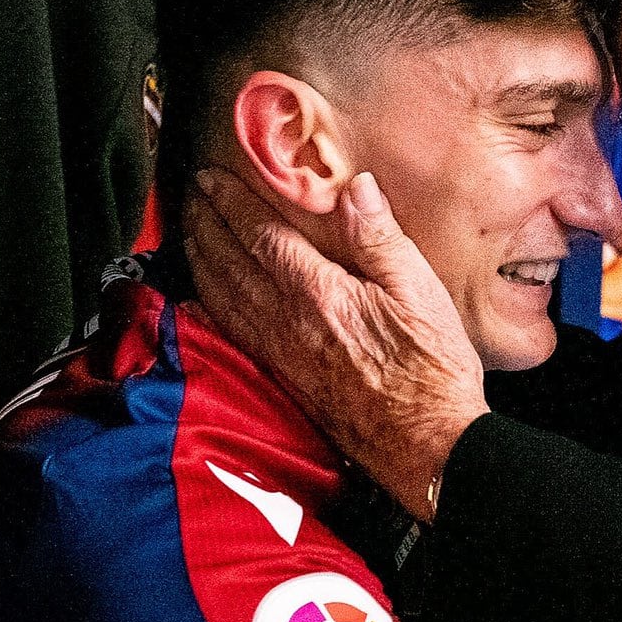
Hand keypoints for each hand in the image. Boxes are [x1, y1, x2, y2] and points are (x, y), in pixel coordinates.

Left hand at [184, 168, 488, 520]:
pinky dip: (208, 309)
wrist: (426, 445)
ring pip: (223, 296)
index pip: (261, 236)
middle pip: (230, 263)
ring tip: (190, 234)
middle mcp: (287, 322)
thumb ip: (381, 238)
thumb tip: (357, 187)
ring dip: (202, 260)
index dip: (232, 202)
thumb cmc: (431, 369)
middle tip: (191, 195)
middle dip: (206, 224)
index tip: (211, 177)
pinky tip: (199, 301)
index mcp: (318, 292)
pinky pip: (232, 333)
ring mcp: (280, 353)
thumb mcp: (420, 292)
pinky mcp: (283, 378)